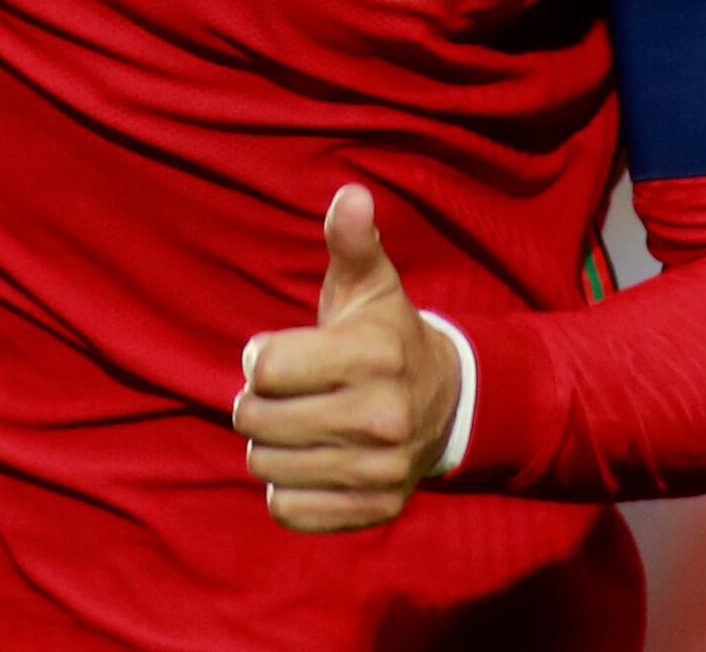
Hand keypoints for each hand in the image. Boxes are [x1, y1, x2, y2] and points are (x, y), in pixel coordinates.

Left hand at [233, 183, 463, 532]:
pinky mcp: (375, 509)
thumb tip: (350, 194)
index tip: (278, 353)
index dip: (259, 359)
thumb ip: (352, 241)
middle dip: (257, 402)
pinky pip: (289, 509)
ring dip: (269, 445)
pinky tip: (309, 461)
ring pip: (267, 466)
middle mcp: (382, 418)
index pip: (263, 369)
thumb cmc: (386, 334)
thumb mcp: (371, 284)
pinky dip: (286, 488)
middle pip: (257, 420)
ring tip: (297, 425)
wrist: (448, 404)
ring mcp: (380, 470)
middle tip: (284, 392)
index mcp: (373, 356)